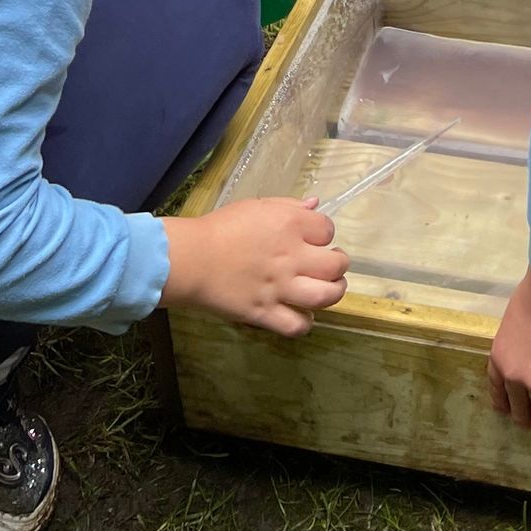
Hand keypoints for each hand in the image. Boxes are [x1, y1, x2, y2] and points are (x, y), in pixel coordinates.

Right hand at [159, 198, 347, 334]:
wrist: (191, 258)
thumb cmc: (221, 227)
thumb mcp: (257, 206)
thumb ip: (289, 206)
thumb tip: (315, 205)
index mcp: (290, 224)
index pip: (328, 229)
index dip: (324, 234)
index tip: (315, 239)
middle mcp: (292, 256)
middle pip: (336, 264)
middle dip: (339, 264)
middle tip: (330, 265)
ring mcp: (281, 288)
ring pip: (326, 296)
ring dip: (334, 292)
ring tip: (328, 289)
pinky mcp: (266, 313)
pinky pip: (297, 325)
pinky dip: (305, 322)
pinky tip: (302, 313)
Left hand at [488, 270, 530, 430]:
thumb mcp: (511, 324)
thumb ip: (514, 342)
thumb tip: (523, 346)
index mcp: (499, 358)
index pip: (497, 387)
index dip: (502, 402)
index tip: (505, 412)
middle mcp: (514, 376)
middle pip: (517, 404)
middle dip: (522, 416)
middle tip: (528, 424)